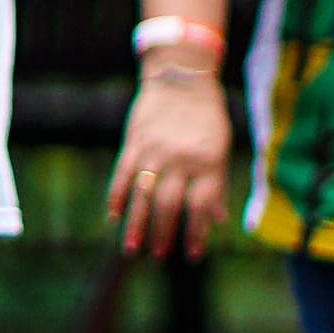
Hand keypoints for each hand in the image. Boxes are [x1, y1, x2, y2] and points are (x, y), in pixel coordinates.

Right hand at [106, 66, 232, 258]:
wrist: (182, 77)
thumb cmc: (207, 116)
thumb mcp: (221, 147)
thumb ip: (217, 184)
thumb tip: (218, 220)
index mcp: (208, 161)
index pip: (201, 206)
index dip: (196, 233)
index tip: (191, 255)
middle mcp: (182, 159)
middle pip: (169, 205)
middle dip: (163, 234)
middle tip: (158, 255)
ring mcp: (155, 151)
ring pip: (143, 195)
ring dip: (136, 224)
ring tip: (132, 248)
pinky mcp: (134, 142)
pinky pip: (122, 175)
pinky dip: (116, 198)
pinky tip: (113, 217)